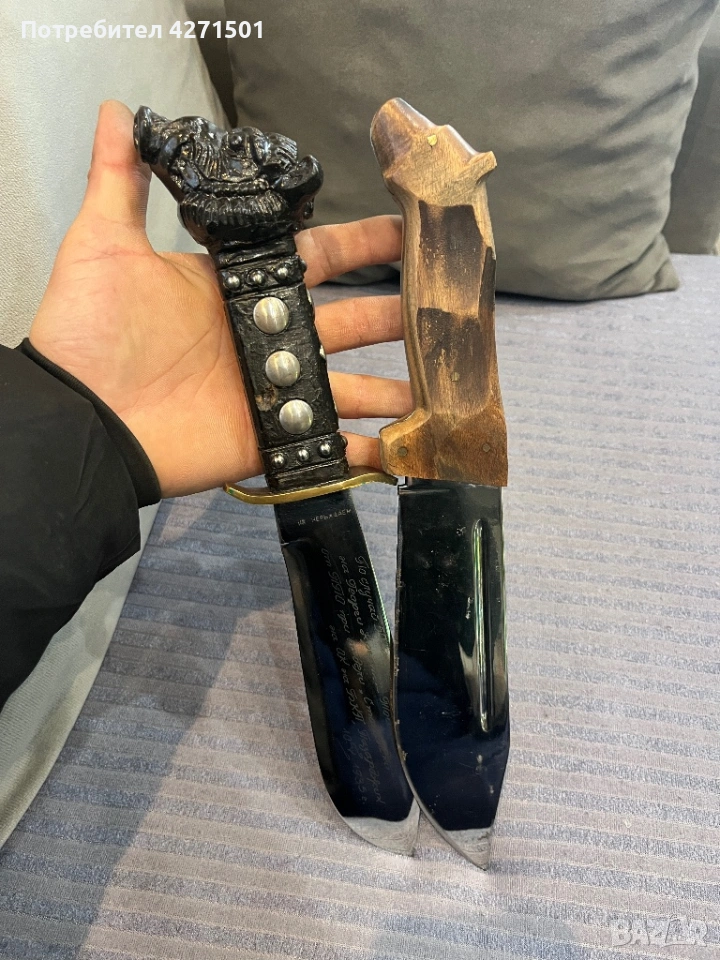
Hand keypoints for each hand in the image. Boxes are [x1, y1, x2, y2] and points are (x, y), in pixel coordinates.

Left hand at [29, 101, 409, 497]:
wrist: (82, 417)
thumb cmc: (94, 330)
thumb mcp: (106, 245)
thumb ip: (122, 181)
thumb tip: (119, 110)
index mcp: (239, 288)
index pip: (316, 258)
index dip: (362, 244)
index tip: (407, 228)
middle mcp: (265, 336)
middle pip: (348, 319)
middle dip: (396, 312)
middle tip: (447, 305)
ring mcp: (272, 390)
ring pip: (349, 383)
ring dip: (394, 384)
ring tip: (443, 380)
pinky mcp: (269, 437)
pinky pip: (326, 443)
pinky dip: (364, 450)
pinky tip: (404, 447)